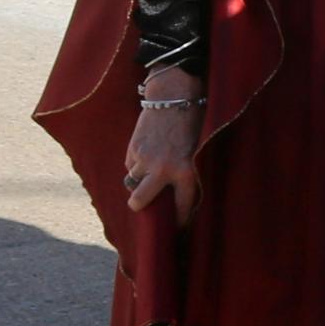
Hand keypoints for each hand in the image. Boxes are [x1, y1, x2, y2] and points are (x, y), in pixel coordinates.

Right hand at [123, 93, 201, 220]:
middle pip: (140, 200)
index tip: (176, 228)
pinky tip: (145, 150)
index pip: (181, 206)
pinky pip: (130, 164)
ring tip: (148, 167)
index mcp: (186, 172)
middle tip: (141, 205)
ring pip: (132, 181)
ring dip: (138, 179)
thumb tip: (167, 196)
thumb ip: (183, 174)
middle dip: (138, 205)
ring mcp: (145, 159)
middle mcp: (163, 169)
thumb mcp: (194, 152)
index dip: (179, 220)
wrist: (174, 97)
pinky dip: (134, 163)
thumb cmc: (190, 125)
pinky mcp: (133, 148)